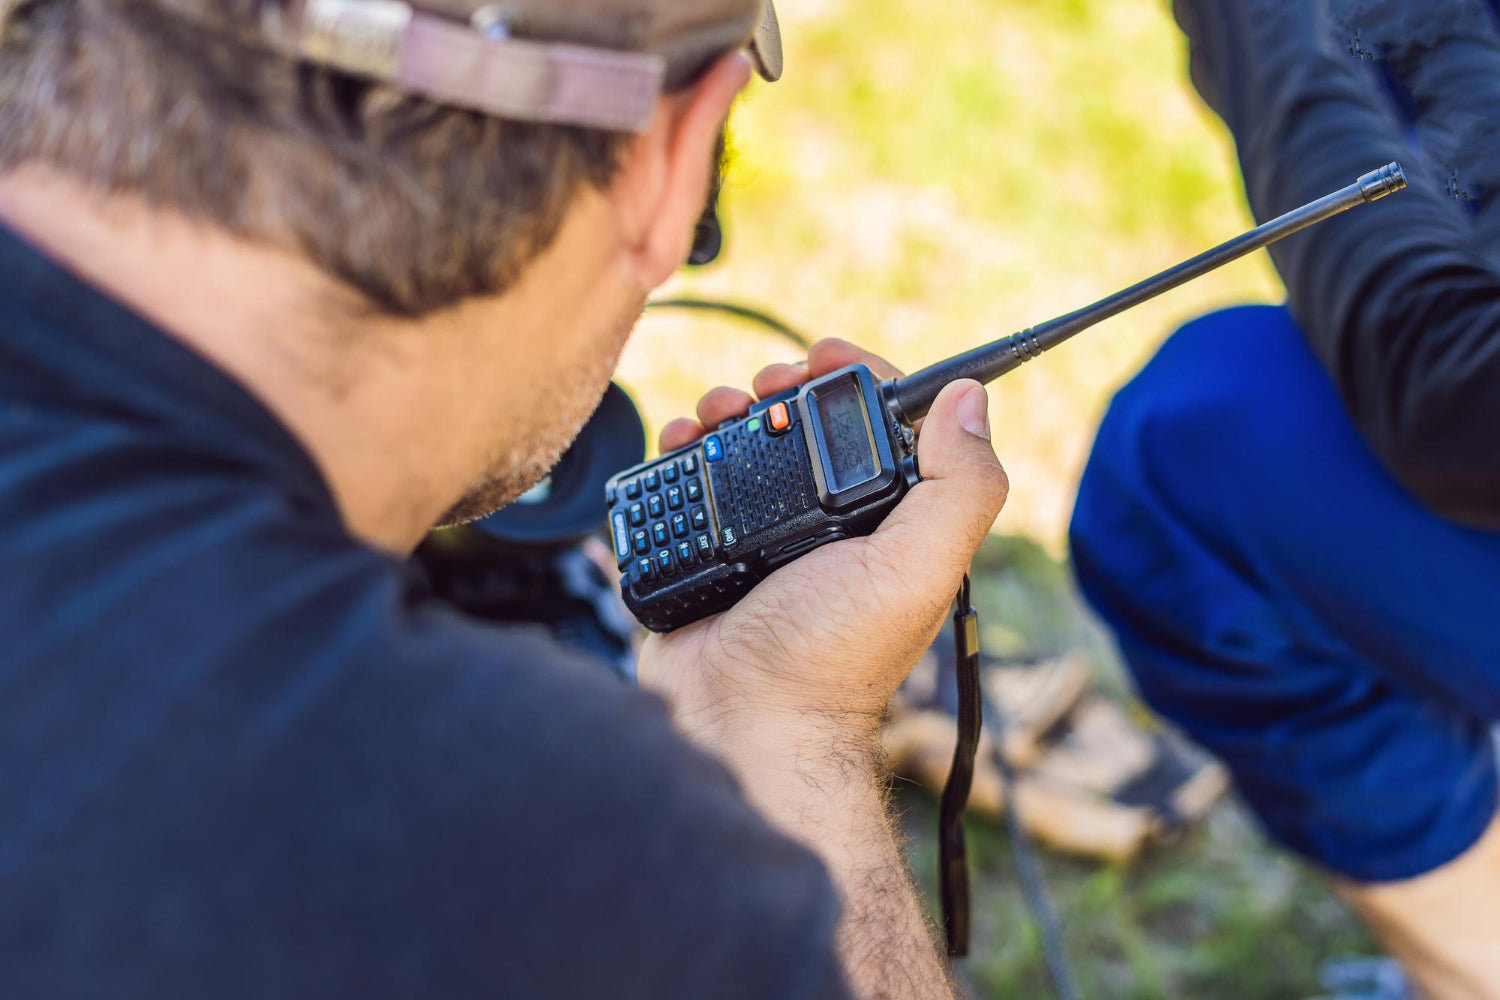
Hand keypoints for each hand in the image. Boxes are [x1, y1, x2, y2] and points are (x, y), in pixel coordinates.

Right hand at [637, 339, 1007, 751]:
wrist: (740, 720)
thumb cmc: (830, 659)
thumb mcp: (916, 569)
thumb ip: (959, 487)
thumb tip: (970, 401)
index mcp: (888, 520)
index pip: (882, 423)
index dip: (857, 376)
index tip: (824, 354)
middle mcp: (831, 524)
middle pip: (806, 422)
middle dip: (779, 388)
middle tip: (760, 385)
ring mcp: (766, 535)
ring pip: (747, 443)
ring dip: (727, 411)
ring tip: (711, 411)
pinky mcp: (711, 548)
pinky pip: (696, 480)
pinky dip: (684, 451)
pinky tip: (677, 442)